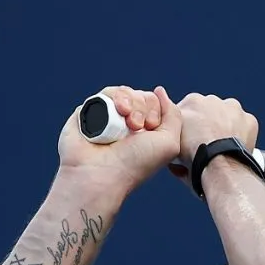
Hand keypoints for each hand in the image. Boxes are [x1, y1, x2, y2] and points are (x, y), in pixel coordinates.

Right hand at [57, 85, 181, 196]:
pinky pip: (106, 93)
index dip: (156, 110)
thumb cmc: (137, 163)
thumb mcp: (169, 143)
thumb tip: (160, 91)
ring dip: (130, 102)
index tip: (151, 128)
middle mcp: (128, 124)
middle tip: (137, 127)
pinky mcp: (91, 111)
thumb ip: (174, 115)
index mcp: (147, 132)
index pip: (156, 103)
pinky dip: (113, 98)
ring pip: (125, 92)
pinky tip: (115, 113)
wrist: (102, 173)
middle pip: (142, 95)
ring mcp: (109, 117)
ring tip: (126, 121)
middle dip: (143, 107)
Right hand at [171, 93, 258, 184]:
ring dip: (225, 128)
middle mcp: (213, 100)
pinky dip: (241, 136)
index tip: (190, 139)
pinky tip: (234, 147)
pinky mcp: (249, 121)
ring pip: (228, 117)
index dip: (189, 127)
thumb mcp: (174, 143)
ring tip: (222, 147)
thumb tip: (172, 139)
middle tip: (206, 144)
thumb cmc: (196, 156)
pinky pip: (245, 127)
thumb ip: (173, 134)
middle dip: (207, 125)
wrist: (220, 165)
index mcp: (192, 101)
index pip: (188, 111)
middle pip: (209, 113)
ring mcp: (233, 109)